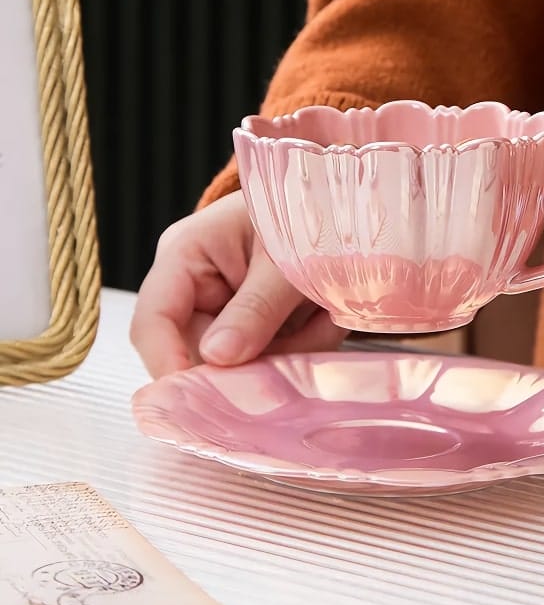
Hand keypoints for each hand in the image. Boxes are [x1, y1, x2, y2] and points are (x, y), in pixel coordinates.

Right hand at [130, 191, 346, 377]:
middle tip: (305, 337)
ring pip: (240, 365)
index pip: (153, 322)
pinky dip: (302, 347)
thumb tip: (217, 358)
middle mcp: (192, 287)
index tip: (202, 402)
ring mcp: (221, 310)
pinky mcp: (250, 327)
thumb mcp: (284, 258)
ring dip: (289, 351)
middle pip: (200, 355)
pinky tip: (323, 316)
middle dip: (255, 360)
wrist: (329, 201)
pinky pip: (268, 359)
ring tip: (323, 312)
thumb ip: (256, 308)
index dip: (170, 367)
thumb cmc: (300, 212)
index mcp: (185, 254)